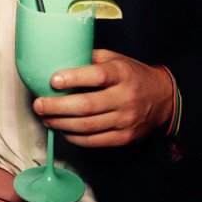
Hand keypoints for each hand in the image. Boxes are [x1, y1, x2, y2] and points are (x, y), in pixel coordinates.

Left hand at [36, 52, 175, 148]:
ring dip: (61, 124)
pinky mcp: (124, 138)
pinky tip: (63, 130)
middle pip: (86, 106)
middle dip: (57, 107)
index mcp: (123, 74)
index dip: (73, 79)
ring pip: (87, 126)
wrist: (162, 100)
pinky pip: (94, 141)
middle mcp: (125, 98)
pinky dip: (74, 137)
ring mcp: (125, 120)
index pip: (97, 76)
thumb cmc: (132, 76)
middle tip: (39, 105)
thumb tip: (61, 60)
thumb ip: (91, 60)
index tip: (52, 80)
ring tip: (45, 118)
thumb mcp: (117, 60)